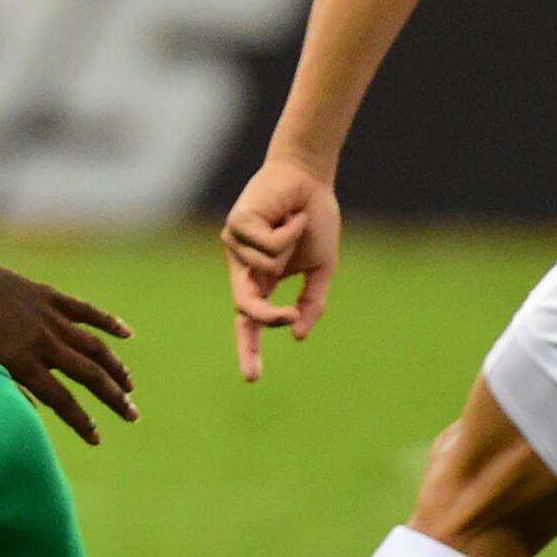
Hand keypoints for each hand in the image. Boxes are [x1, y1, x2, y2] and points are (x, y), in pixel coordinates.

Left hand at [0, 257, 136, 444]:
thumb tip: (24, 416)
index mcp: (22, 363)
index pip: (61, 400)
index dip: (82, 422)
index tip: (97, 438)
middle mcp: (43, 343)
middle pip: (88, 376)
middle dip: (113, 398)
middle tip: (132, 415)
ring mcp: (51, 318)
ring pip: (94, 346)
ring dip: (116, 367)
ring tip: (131, 386)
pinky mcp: (52, 297)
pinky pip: (87, 311)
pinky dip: (108, 322)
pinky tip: (127, 334)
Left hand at [225, 158, 340, 381]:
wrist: (310, 178)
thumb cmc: (314, 220)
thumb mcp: (321, 267)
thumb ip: (311, 302)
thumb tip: (298, 335)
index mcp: (262, 280)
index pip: (250, 321)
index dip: (250, 349)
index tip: (253, 377)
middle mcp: (244, 267)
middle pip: (245, 307)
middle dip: (265, 316)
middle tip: (287, 317)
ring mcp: (236, 247)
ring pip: (263, 269)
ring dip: (290, 248)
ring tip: (294, 224)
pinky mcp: (234, 227)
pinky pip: (265, 246)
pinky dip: (286, 232)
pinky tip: (287, 215)